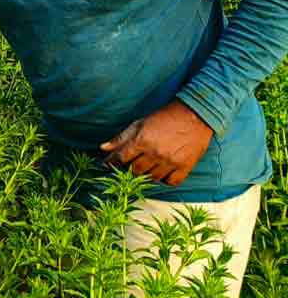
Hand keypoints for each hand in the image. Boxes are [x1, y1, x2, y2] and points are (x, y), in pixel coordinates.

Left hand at [99, 99, 213, 185]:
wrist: (194, 115)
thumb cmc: (164, 117)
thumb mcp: (139, 124)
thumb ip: (121, 138)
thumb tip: (103, 148)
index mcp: (142, 140)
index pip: (120, 158)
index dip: (112, 162)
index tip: (108, 164)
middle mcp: (155, 153)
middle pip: (135, 170)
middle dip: (130, 168)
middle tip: (131, 164)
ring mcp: (170, 161)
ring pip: (151, 178)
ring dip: (147, 174)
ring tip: (147, 166)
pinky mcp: (185, 167)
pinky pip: (170, 182)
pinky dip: (165, 180)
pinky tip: (162, 172)